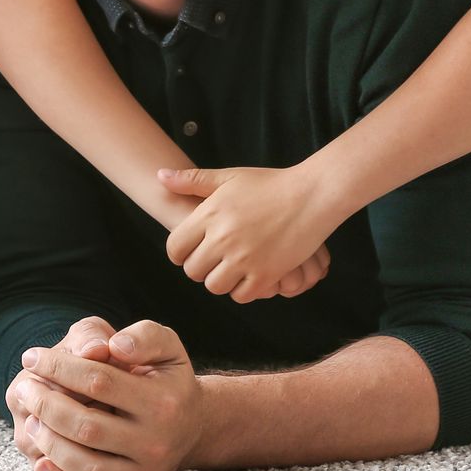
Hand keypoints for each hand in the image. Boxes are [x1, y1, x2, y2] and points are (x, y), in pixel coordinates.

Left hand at [14, 320, 202, 470]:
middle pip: (88, 427)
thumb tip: (112, 347)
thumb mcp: (167, 346)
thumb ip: (144, 336)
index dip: (59, 367)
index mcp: (163, 401)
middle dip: (47, 405)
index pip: (100, 381)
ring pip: (87, 467)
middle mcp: (157, 442)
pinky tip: (40, 461)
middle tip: (25, 388)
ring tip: (31, 420)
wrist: (195, 426)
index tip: (31, 356)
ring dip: (50, 443)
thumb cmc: (169, 379)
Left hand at [162, 166, 331, 302]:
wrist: (311, 195)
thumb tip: (159, 176)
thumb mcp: (229, 177)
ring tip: (231, 267)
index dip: (180, 253)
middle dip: (200, 267)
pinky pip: (241, 295)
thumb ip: (192, 181)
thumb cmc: (269, 184)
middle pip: (193, 271)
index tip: (190, 251)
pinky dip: (243, 289)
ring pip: (215, 286)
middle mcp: (223, 238)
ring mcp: (245, 258)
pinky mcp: (266, 274)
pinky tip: (249, 275)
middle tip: (213, 260)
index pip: (176, 247)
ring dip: (220, 280)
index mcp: (210, 214)